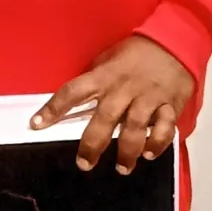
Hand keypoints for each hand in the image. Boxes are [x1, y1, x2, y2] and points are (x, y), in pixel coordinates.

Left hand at [30, 35, 195, 174]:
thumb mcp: (109, 60)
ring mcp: (148, 97)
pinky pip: (165, 127)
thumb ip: (95, 81)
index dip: (53, 108)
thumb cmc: (137, 54)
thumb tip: (75, 102)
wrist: (175, 42)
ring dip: (127, 151)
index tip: (36, 125)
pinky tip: (150, 154)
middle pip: (105, 118)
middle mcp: (124, 88)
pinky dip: (158, 143)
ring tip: (122, 168)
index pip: (73, 91)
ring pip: (134, 127)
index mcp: (104, 76)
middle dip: (93, 144)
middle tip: (84, 163)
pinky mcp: (170, 104)